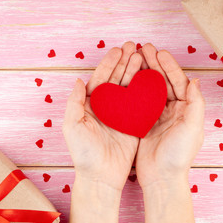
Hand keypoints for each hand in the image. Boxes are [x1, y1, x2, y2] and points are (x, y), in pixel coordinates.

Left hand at [62, 41, 142, 190]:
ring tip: (143, 57)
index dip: (109, 64)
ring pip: (129, 89)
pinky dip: (145, 91)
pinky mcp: (133, 124)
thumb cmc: (84, 153)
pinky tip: (151, 79)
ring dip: (135, 72)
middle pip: (117, 80)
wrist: (101, 176)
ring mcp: (121, 115)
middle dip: (125, 63)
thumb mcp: (72, 126)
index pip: (101, 79)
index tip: (118, 50)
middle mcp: (106, 107)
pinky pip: (140, 104)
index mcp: (90, 105)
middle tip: (134, 47)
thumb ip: (74, 102)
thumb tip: (78, 80)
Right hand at [136, 43, 204, 188]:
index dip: (169, 66)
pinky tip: (127, 78)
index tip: (159, 52)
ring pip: (151, 89)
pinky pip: (140, 101)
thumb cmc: (179, 156)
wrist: (161, 178)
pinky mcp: (144, 122)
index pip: (179, 82)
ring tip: (134, 57)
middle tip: (144, 48)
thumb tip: (196, 80)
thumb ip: (196, 104)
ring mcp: (158, 115)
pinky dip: (135, 88)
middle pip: (164, 82)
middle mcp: (173, 110)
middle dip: (155, 64)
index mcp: (186, 109)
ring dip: (144, 73)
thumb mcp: (193, 129)